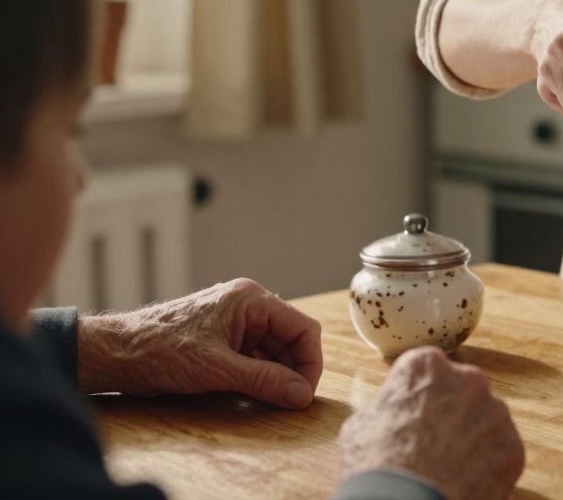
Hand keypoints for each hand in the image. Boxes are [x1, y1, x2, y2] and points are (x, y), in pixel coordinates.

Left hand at [78, 278, 322, 408]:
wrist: (114, 353)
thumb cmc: (159, 351)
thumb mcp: (217, 370)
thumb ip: (264, 381)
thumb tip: (302, 395)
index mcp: (250, 299)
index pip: (302, 327)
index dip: (310, 362)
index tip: (304, 393)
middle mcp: (247, 304)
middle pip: (290, 338)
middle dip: (292, 370)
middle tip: (289, 401)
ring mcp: (235, 319)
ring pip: (273, 349)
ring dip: (274, 374)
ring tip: (268, 398)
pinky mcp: (223, 336)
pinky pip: (254, 354)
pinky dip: (257, 374)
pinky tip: (251, 391)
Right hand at [338, 347, 524, 499]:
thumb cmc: (377, 463)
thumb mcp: (362, 424)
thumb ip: (388, 405)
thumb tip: (392, 412)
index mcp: (428, 365)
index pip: (429, 370)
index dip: (420, 395)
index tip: (414, 414)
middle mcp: (469, 380)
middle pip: (464, 391)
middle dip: (452, 413)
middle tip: (433, 442)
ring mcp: (496, 413)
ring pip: (487, 421)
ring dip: (473, 438)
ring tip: (449, 466)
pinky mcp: (513, 447)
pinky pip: (501, 452)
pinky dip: (488, 466)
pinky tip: (464, 481)